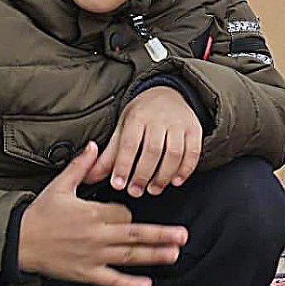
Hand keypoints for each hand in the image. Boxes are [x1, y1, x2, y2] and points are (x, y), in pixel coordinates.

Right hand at [19, 142, 186, 285]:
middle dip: (160, 235)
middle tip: (182, 236)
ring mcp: (92, 256)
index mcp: (92, 212)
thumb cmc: (39, 214)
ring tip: (173, 254)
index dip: (130, 212)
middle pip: (135, 234)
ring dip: (153, 256)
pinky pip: (111, 280)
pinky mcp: (85, 273)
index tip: (128, 213)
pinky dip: (129, 284)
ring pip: (129, 256)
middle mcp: (96, 235)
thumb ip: (81, 166)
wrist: (18, 241)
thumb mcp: (59, 185)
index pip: (124, 212)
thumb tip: (94, 146)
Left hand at [84, 87, 202, 196]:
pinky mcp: (195, 129)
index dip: (124, 166)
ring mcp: (179, 123)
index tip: (118, 185)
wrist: (166, 94)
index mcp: (137, 117)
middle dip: (143, 175)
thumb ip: (109, 156)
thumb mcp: (122, 130)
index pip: (130, 144)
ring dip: (164, 175)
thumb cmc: (141, 117)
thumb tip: (89, 178)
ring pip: (174, 153)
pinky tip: (175, 181)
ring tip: (154, 190)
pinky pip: (193, 152)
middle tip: (135, 192)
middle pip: (152, 151)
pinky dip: (185, 169)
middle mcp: (159, 118)